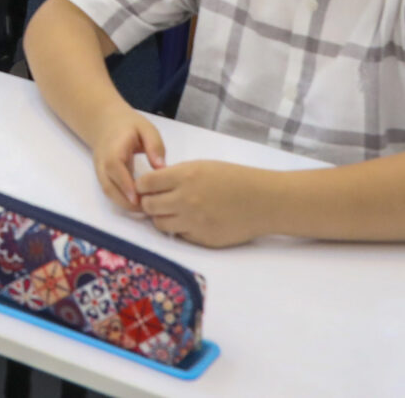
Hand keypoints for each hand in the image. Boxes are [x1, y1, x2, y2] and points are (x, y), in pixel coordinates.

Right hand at [88, 108, 168, 215]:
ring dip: (124, 204)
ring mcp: (101, 170)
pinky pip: (110, 192)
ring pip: (108, 192)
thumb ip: (154, 145)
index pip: (114, 167)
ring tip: (145, 210)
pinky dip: (122, 201)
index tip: (139, 198)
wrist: (106, 123)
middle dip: (126, 201)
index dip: (125, 184)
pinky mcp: (104, 177)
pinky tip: (138, 204)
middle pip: (109, 185)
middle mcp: (102, 161)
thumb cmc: (129, 125)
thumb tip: (162, 167)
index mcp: (113, 147)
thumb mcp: (146, 128)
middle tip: (147, 210)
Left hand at [135, 159, 270, 247]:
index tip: (145, 187)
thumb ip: (177, 175)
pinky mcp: (201, 239)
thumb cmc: (235, 179)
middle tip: (156, 201)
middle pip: (148, 206)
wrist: (262, 201)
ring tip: (172, 212)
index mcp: (184, 176)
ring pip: (159, 224)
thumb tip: (154, 184)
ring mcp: (192, 222)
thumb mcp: (203, 166)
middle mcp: (184, 199)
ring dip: (161, 218)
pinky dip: (179, 228)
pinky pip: (179, 235)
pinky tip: (189, 221)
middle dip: (148, 203)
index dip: (142, 186)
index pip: (145, 183)